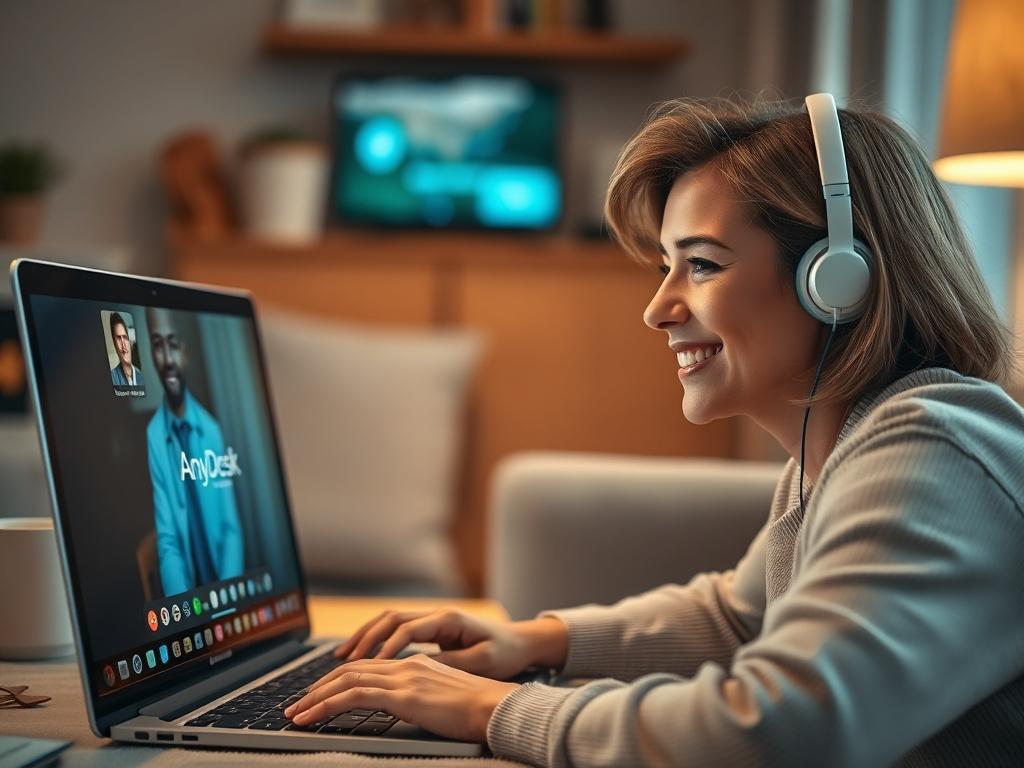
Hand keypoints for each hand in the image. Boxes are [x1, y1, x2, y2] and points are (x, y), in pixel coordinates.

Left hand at [283, 654, 517, 742]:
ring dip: (315, 698)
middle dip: (319, 687)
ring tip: (296, 714)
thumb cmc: (479, 709)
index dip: (339, 679)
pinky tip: (311, 717)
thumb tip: (406, 707)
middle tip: (297, 705)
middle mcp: (406, 666)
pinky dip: (326, 706)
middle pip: (351, 670)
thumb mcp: (444, 699)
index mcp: (416, 664)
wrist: (498, 707)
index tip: (319, 695)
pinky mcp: (402, 696)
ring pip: (346, 681)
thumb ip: (422, 697)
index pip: (368, 667)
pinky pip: (353, 698)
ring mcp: (403, 678)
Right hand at [333, 608, 566, 680]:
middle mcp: (436, 615)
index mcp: (448, 620)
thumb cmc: (505, 653)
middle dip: (365, 638)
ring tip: (342, 656)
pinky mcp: (431, 630)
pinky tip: (362, 656)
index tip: (372, 667)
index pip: (407, 630)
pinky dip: (376, 640)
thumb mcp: (481, 662)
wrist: (521, 642)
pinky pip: (396, 630)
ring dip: (365, 636)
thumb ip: (450, 664)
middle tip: (342, 660)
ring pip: (389, 622)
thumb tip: (418, 670)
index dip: (387, 648)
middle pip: (390, 619)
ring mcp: (433, 620)